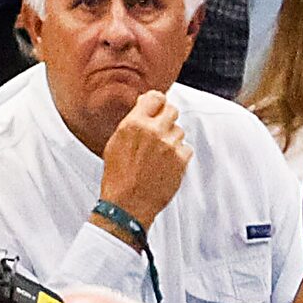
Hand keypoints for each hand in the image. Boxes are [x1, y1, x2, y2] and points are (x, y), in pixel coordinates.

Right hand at [96, 89, 190, 227]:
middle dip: (167, 118)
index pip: (155, 97)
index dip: (157, 103)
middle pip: (172, 110)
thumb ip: (132, 122)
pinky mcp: (181, 160)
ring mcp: (169, 145)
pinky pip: (186, 148)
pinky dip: (179, 155)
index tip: (157, 109)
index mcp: (134, 123)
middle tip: (161, 131)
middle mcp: (153, 130)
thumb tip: (143, 107)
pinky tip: (167, 165)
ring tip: (160, 155)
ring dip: (172, 139)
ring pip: (179, 131)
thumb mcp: (115, 142)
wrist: (128, 204)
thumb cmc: (118, 175)